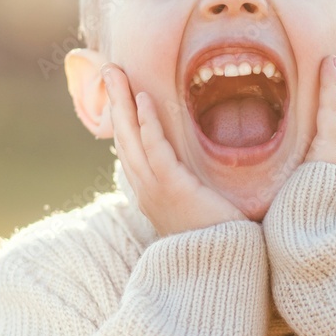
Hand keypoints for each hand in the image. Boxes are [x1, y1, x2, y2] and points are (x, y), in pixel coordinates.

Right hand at [102, 64, 248, 236]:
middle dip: (114, 103)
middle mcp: (146, 191)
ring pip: (131, 139)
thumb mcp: (200, 209)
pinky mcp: (172, 188)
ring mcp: (155, 191)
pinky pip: (155, 149)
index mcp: (150, 195)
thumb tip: (201, 171)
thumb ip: (193, 188)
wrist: (227, 266)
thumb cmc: (221, 239)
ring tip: (116, 72)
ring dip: (122, 102)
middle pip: (122, 139)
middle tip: (109, 70)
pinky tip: (143, 100)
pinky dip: (147, 123)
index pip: (129, 150)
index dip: (121, 121)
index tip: (120, 95)